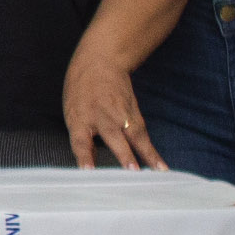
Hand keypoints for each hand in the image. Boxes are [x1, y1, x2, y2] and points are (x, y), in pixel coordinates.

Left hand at [62, 52, 164, 170]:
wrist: (99, 62)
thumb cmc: (81, 92)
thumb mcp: (72, 113)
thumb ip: (82, 139)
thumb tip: (90, 166)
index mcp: (79, 119)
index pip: (80, 141)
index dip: (84, 156)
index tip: (89, 171)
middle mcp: (101, 117)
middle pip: (113, 137)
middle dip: (124, 154)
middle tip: (132, 171)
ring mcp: (121, 115)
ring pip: (135, 136)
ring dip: (147, 155)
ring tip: (158, 172)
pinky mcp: (134, 114)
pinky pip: (144, 136)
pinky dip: (152, 152)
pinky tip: (161, 168)